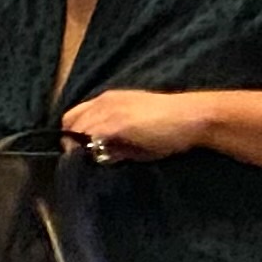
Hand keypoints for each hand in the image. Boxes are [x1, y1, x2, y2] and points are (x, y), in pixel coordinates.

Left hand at [59, 89, 211, 162]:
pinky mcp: (115, 123)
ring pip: (78, 130)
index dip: (75, 136)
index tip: (83, 152)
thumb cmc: (170, 127)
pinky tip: (105, 158)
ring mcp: (108, 111)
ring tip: (97, 160)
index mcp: (109, 101)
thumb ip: (116, 145)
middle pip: (70, 122)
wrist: (191, 118)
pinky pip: (91, 138)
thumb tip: (100, 156)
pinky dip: (91, 150)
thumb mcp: (137, 136)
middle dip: (73, 143)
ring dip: (81, 148)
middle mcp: (104, 101)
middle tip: (86, 159)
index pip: (75, 116)